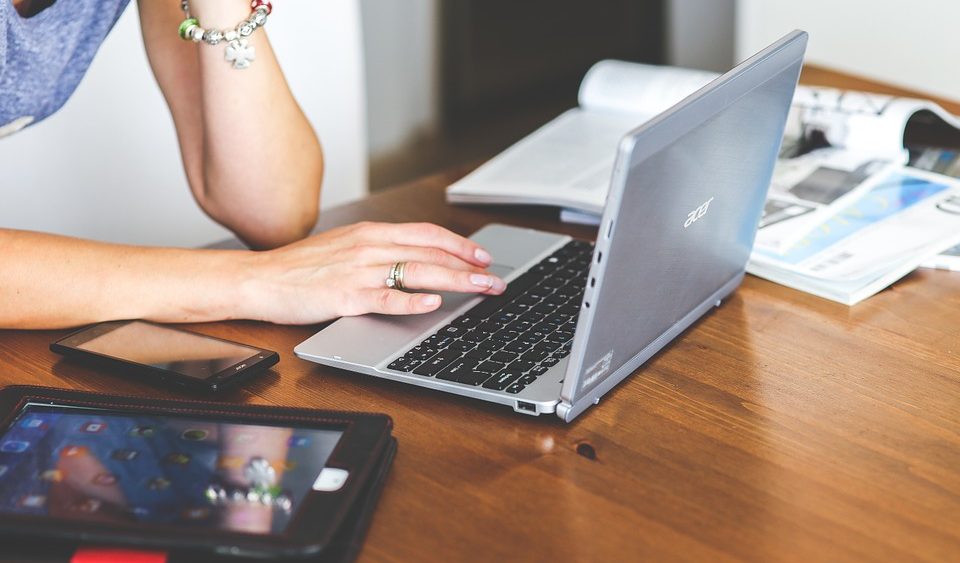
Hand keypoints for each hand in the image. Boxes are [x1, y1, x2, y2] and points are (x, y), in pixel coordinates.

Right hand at [238, 222, 505, 323]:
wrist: (259, 278)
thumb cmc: (301, 268)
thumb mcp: (345, 247)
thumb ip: (379, 251)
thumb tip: (415, 260)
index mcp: (371, 233)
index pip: (427, 234)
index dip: (459, 245)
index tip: (483, 257)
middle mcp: (369, 246)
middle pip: (431, 253)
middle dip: (469, 267)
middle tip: (496, 280)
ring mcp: (358, 271)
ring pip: (417, 272)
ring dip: (455, 281)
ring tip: (481, 290)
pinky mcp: (345, 296)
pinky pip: (385, 297)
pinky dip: (411, 300)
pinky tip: (433, 304)